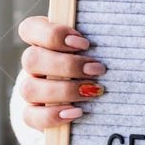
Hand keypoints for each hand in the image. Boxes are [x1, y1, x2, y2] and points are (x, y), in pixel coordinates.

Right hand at [17, 16, 106, 130]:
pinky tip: (77, 111)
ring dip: (64, 90)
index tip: (84, 43)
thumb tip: (114, 37)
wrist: (92, 100)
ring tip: (93, 91)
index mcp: (42, 42)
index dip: (53, 34)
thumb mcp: (95, 51)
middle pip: (31, 59)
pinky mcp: (33, 114)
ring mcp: (30, 90)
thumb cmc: (95, 66)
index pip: (29, 28)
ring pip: (29, 89)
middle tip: (98, 69)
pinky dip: (54, 115)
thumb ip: (95, 40)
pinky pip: (31, 116)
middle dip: (67, 65)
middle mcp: (32, 65)